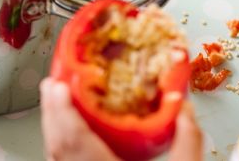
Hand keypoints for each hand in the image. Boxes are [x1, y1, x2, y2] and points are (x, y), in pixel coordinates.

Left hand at [40, 78, 202, 160]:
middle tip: (52, 84)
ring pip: (54, 154)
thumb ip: (186, 143)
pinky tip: (66, 134)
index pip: (73, 140)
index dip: (62, 110)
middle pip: (56, 144)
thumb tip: (185, 110)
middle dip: (52, 110)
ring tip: (56, 102)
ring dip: (52, 126)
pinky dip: (58, 144)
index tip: (58, 85)